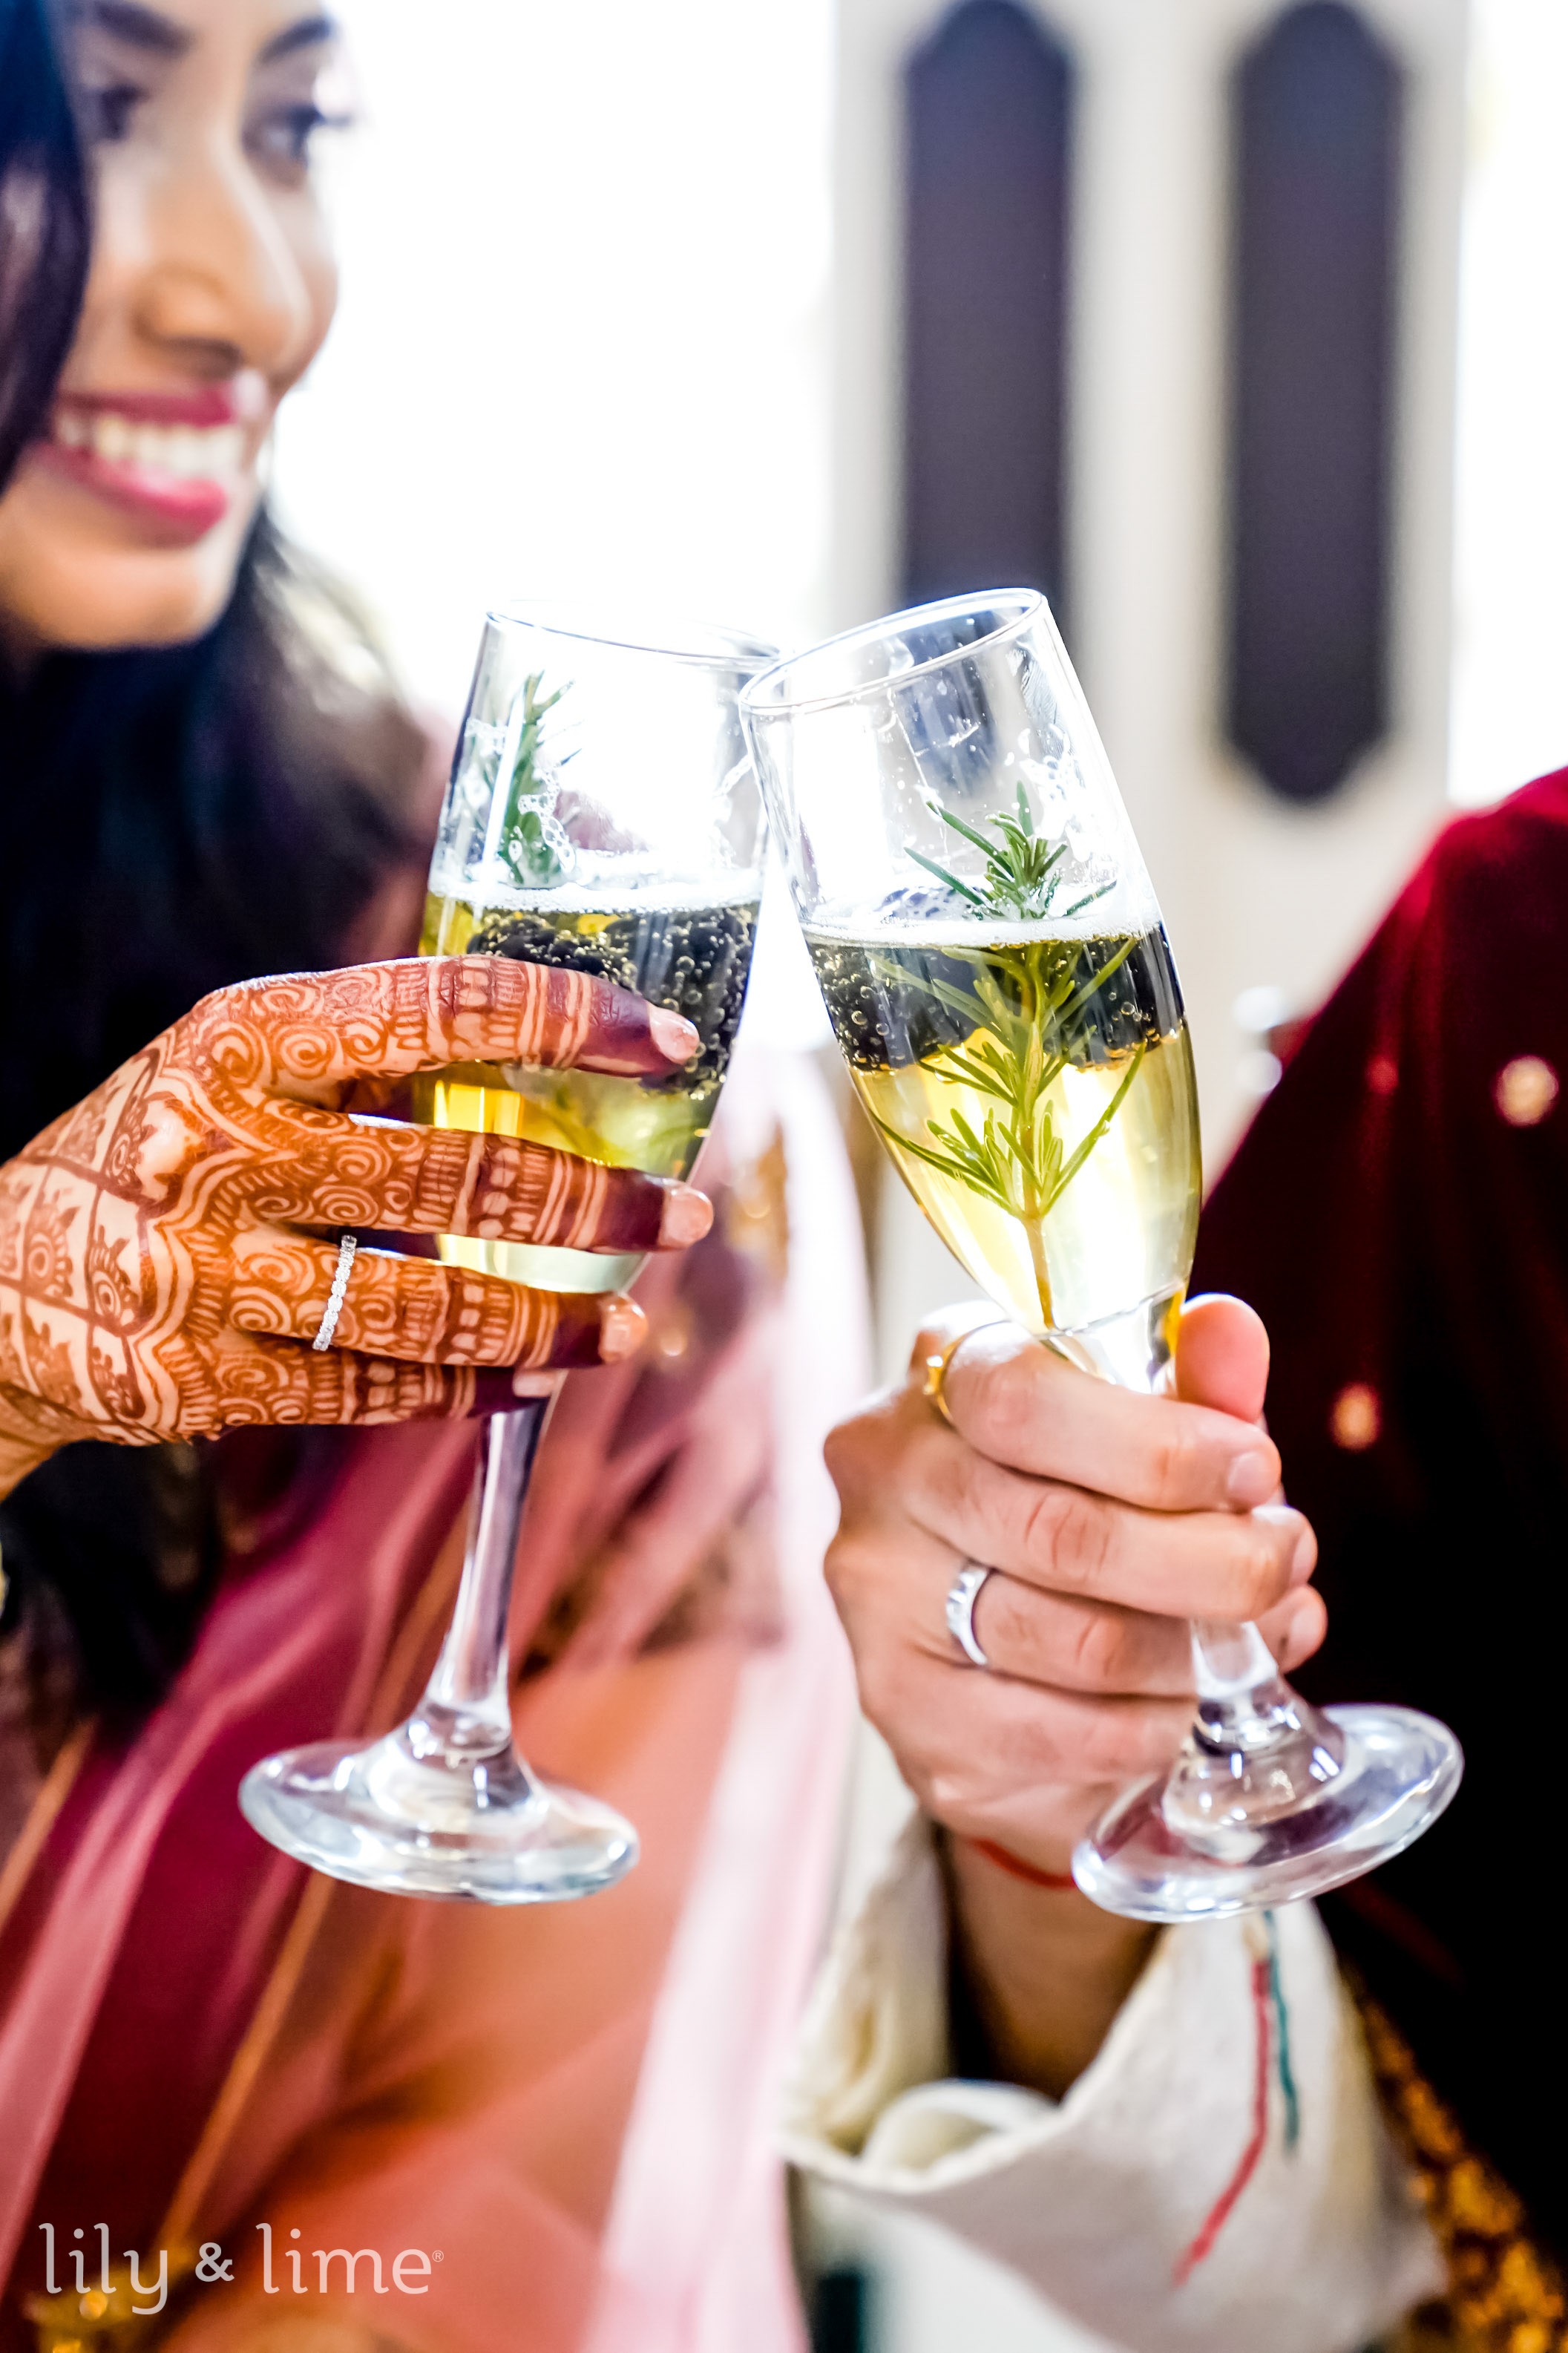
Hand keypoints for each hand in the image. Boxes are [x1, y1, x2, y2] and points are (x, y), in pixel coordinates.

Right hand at [0, 956, 709, 1494]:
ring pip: (432, 1302)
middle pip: (461, 1172)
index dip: (572, 1018)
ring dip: (555, 1318)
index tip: (667, 1043)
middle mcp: (223, 1145)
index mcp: (239, 1039)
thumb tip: (554, 1047)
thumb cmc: (152, 1148)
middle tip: (685, 1215)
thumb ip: (365, 1053)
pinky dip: (469, 1391)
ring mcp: (210, 1270)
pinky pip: (373, 1389)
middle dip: (600, 1201)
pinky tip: (535, 1382)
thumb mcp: (228, 1061)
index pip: (440, 1008)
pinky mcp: (204, 1377)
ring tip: (629, 1323)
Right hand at [824, 1296, 1323, 1876]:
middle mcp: (885, 1484)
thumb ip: (1188, 1378)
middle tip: (1283, 1563)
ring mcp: (880, 1606)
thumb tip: (1230, 1332)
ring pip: (1073, 1643)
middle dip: (1209, 1559)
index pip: (1023, 1399)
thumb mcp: (1139, 1421)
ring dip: (1195, 1651)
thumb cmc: (1073, 1493)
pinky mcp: (907, 1717)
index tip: (1255, 1469)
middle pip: (1061, 1532)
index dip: (1158, 1444)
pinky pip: (1061, 1736)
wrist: (987, 1633)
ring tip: (1260, 1633)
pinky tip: (1190, 1702)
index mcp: (935, 1377)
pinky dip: (1152, 1725)